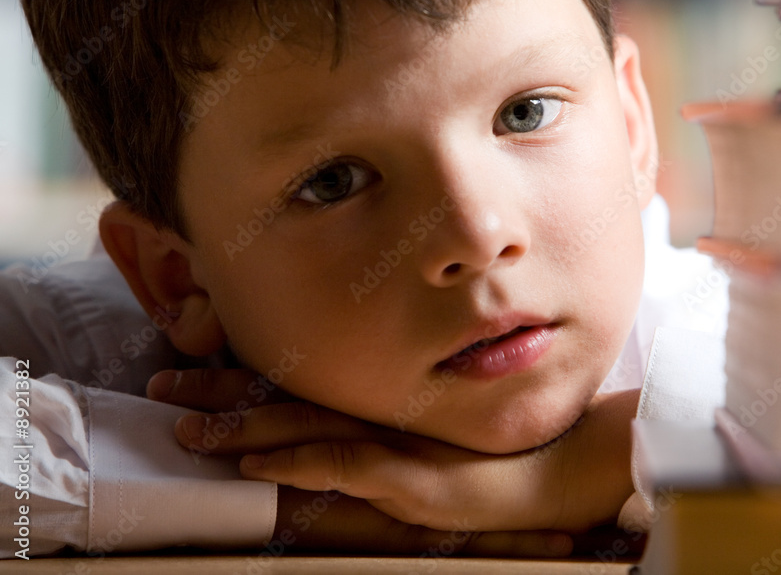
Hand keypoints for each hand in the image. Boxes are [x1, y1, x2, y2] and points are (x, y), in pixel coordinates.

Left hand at [150, 368, 639, 533]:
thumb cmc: (494, 458)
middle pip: (285, 398)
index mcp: (377, 404)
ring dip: (241, 428)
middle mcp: (377, 415)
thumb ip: (386, 432)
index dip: (242, 378)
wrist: (553, 471)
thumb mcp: (433, 440)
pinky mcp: (408, 478)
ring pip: (302, 426)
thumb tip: (329, 433)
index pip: (297, 385)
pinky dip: (299, 462)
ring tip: (188, 429)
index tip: (191, 369)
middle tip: (162, 384)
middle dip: (219, 394)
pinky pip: (344, 466)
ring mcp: (391, 444)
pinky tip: (260, 463)